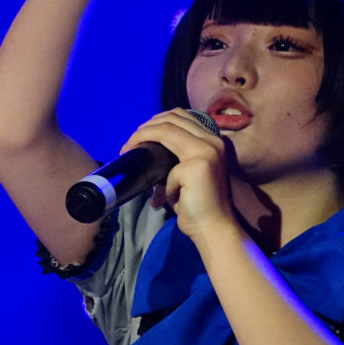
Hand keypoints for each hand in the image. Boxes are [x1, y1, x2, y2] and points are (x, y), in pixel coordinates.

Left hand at [120, 108, 235, 240]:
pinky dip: (163, 186)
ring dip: (141, 138)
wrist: (214, 228)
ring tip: (129, 150)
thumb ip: (176, 158)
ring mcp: (206, 151)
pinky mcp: (196, 166)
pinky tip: (167, 198)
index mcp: (212, 140)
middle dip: (145, 128)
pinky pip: (166, 171)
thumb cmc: (200, 204)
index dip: (155, 121)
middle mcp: (212, 141)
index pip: (181, 116)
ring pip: (164, 130)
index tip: (140, 135)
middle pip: (171, 118)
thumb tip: (149, 152)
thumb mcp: (189, 173)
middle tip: (129, 144)